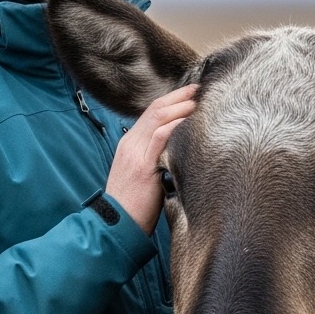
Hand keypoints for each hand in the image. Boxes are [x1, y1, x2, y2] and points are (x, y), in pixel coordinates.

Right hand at [104, 85, 197, 233]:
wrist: (115, 224)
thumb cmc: (133, 205)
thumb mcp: (142, 175)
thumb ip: (155, 159)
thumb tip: (178, 151)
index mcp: (129, 144)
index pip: (151, 113)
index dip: (171, 100)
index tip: (190, 94)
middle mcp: (130, 143)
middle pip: (155, 109)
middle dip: (178, 96)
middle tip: (199, 89)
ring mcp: (135, 153)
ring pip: (158, 118)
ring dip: (181, 107)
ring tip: (199, 100)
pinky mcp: (142, 166)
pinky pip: (160, 137)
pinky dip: (176, 125)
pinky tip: (190, 120)